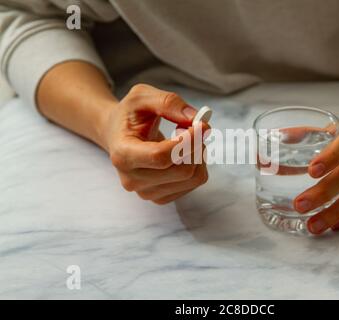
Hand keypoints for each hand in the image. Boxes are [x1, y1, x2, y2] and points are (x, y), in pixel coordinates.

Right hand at [104, 84, 208, 203]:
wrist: (118, 135)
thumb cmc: (129, 115)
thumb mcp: (142, 96)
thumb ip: (167, 102)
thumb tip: (194, 118)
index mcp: (123, 154)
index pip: (161, 157)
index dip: (187, 142)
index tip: (201, 125)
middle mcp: (132, 179)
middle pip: (182, 170)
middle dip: (196, 145)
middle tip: (195, 127)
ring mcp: (147, 192)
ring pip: (192, 178)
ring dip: (199, 154)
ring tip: (187, 139)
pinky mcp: (161, 197)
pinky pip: (195, 183)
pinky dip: (198, 164)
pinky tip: (185, 153)